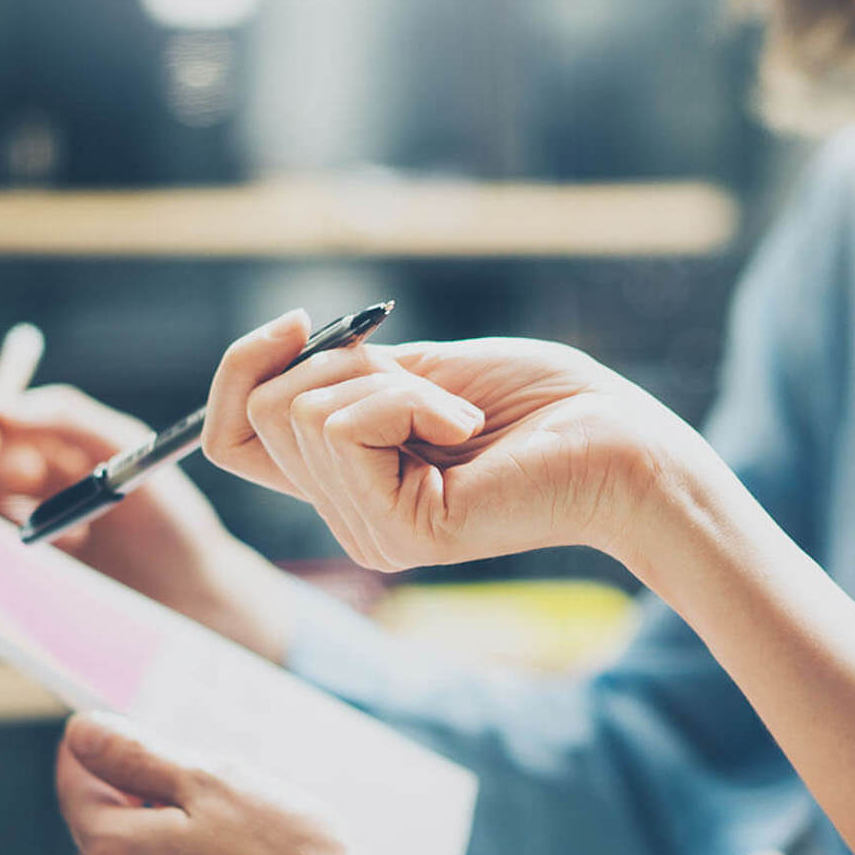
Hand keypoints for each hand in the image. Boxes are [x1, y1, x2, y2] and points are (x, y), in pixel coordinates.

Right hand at [0, 375, 294, 660]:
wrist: (191, 595)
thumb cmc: (170, 520)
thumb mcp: (128, 452)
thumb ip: (70, 417)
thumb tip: (2, 406)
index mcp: (51, 441)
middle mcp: (25, 480)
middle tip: (26, 475)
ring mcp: (15, 526)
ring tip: (71, 522)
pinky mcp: (18, 572)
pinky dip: (20, 542)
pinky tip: (77, 549)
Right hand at [201, 311, 714, 575]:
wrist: (622, 442)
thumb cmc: (542, 402)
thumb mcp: (422, 373)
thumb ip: (346, 379)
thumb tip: (280, 349)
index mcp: (349, 482)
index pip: (232, 440)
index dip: (239, 371)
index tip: (300, 323)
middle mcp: (348, 517)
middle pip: (265, 412)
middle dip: (345, 365)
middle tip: (430, 386)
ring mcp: (368, 532)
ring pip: (301, 413)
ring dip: (389, 382)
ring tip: (460, 414)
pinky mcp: (398, 532)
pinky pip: (345, 428)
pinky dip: (409, 399)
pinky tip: (466, 428)